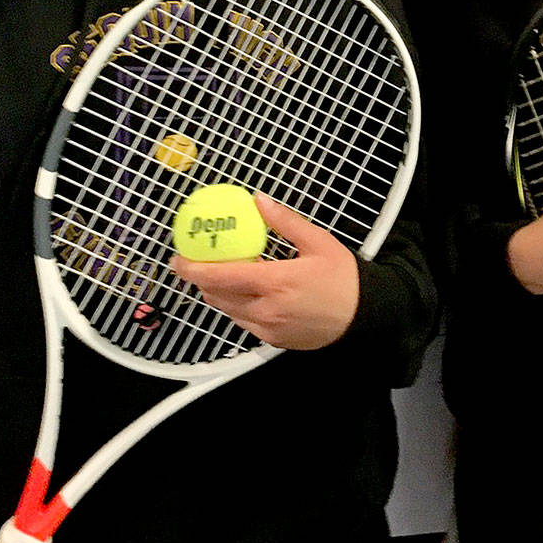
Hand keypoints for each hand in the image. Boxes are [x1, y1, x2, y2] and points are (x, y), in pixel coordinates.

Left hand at [173, 193, 359, 349]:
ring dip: (216, 293)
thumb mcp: (317, 241)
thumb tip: (259, 201)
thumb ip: (284, 221)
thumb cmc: (344, 279)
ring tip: (220, 273)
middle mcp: (267, 309)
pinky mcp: (272, 340)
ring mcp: (268, 328)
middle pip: (216, 296)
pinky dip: (235, 306)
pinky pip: (242, 322)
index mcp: (275, 282)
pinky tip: (245, 291)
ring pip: (227, 311)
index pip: (220, 277)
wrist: (364, 316)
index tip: (179, 258)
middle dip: (201, 279)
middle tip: (196, 261)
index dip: (193, 269)